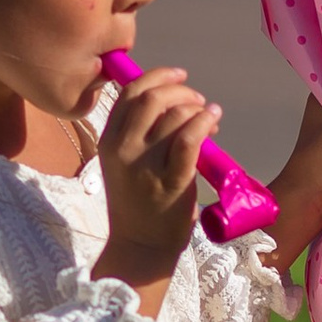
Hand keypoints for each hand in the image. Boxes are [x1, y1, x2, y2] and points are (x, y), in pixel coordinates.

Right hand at [94, 63, 219, 311]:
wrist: (141, 246)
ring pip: (174, 116)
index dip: (157, 76)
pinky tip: (213, 121)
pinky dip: (204, 121)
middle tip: (197, 100)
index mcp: (109, 141)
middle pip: (152, 98)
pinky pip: (189, 139)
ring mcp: (146, 166)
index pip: (129, 93)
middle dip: (180, 90)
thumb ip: (137, 134)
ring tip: (208, 117)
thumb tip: (172, 101)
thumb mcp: (123, 164)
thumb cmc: (138, 204)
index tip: (179, 76)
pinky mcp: (172, 181)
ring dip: (197, 108)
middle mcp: (123, 149)